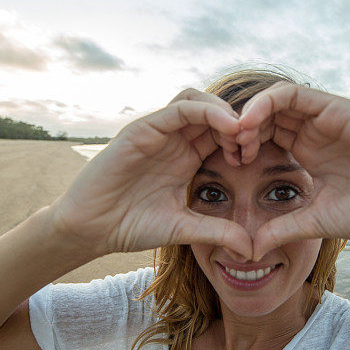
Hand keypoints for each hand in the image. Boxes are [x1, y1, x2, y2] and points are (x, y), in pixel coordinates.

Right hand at [49, 98, 252, 259]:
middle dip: (239, 122)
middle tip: (255, 142)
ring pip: (198, 101)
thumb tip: (251, 248)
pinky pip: (179, 108)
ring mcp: (158, 131)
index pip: (223, 134)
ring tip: (242, 133)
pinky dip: (206, 111)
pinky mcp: (143, 129)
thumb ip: (217, 231)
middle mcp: (174, 139)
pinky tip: (227, 127)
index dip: (244, 140)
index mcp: (187, 157)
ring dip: (225, 111)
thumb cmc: (131, 226)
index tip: (259, 159)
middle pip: (214, 112)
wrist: (91, 229)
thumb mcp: (184, 229)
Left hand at [236, 82, 349, 258]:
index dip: (243, 147)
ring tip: (236, 137)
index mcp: (309, 151)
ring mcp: (325, 117)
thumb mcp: (316, 220)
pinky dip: (266, 103)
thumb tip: (251, 249)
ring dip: (250, 115)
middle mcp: (315, 130)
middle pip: (266, 117)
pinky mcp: (335, 107)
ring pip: (275, 101)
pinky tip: (249, 123)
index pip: (266, 137)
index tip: (227, 166)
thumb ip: (282, 228)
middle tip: (226, 149)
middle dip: (241, 130)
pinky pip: (292, 95)